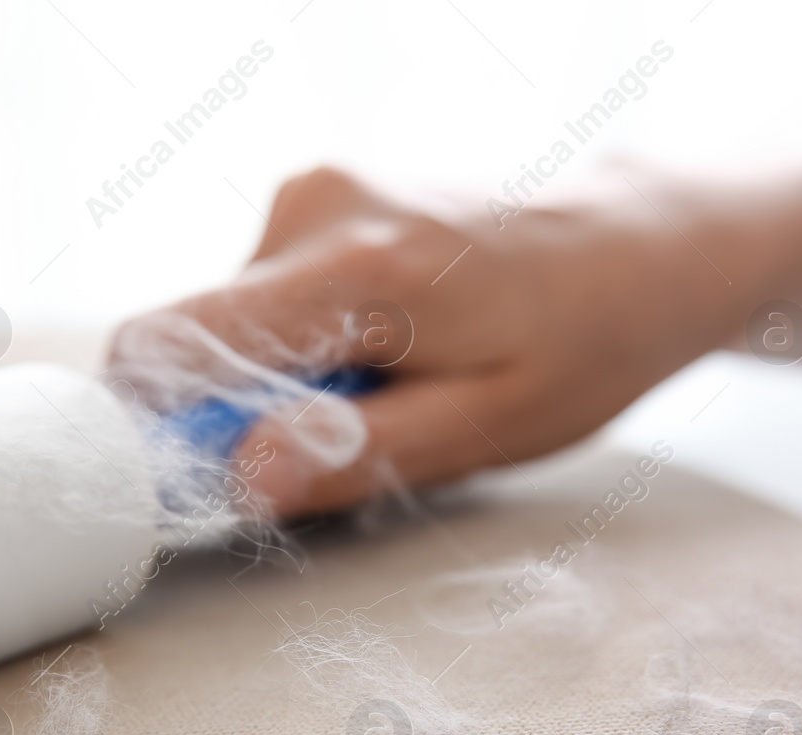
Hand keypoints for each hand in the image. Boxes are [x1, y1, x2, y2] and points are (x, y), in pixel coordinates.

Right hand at [107, 167, 746, 517]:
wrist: (643, 242)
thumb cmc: (584, 340)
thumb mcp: (487, 429)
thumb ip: (359, 454)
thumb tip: (242, 479)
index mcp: (353, 268)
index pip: (167, 340)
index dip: (158, 424)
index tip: (211, 474)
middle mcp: (313, 205)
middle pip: (195, 341)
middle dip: (246, 409)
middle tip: (353, 430)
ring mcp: (313, 189)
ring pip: (231, 323)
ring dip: (285, 376)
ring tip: (392, 379)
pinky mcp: (319, 195)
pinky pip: (265, 293)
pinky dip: (307, 339)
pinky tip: (390, 343)